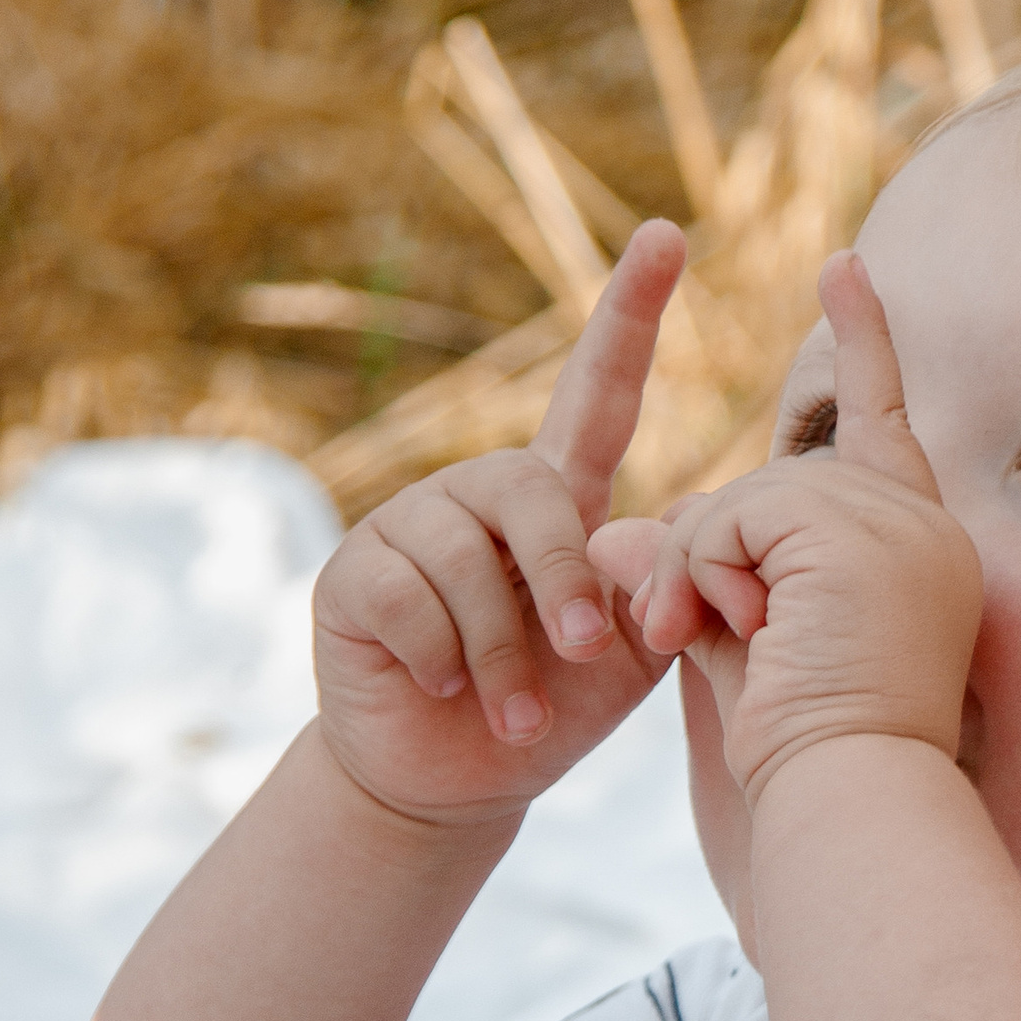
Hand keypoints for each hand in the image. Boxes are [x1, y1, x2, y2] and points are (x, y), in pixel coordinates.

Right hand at [310, 220, 684, 827]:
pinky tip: (443, 691)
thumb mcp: (626, 659)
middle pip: (534, 496)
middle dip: (564, 583)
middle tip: (583, 654)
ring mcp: (408, 524)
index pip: (597, 395)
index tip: (667, 238)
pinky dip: (442, 660)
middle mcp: (478, 493)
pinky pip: (409, 598)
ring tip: (517, 717)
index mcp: (554, 499)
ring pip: (467, 562)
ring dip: (504, 654)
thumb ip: (654, 589)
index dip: (631, 316)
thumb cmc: (548, 711)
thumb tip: (668, 520)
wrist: (454, 782)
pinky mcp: (353, 571)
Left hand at [587, 253, 981, 802]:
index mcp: (918, 554)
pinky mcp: (850, 530)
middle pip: (776, 482)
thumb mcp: (742, 645)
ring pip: (746, 497)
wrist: (848, 798)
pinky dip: (710, 574)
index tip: (844, 266)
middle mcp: (924, 528)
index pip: (883, 427)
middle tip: (702, 632)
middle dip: (710, 552)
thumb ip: (693, 576)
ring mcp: (896, 524)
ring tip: (737, 643)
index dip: (864, 345)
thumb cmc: (807, 759)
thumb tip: (611, 532)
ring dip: (705, 574)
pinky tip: (744, 627)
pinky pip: (735, 514)